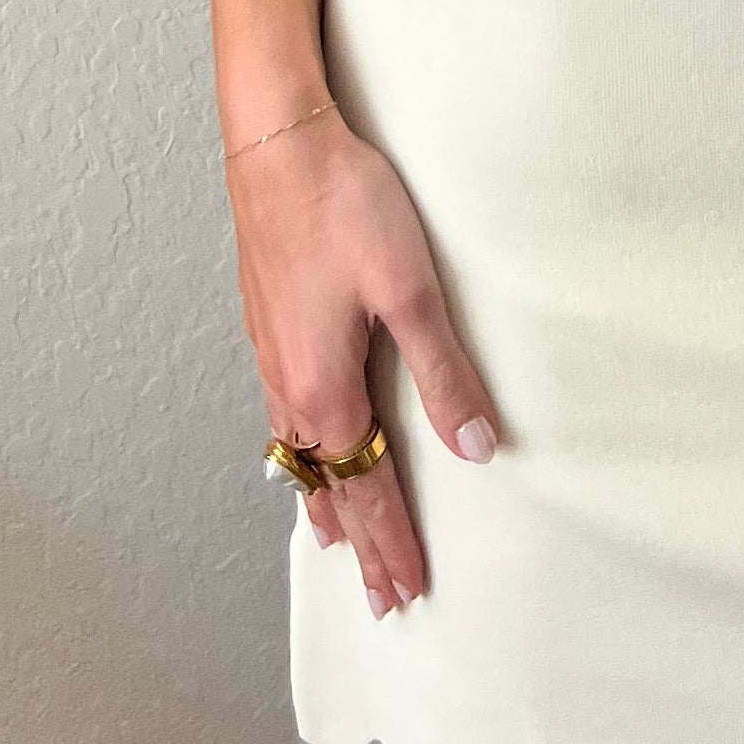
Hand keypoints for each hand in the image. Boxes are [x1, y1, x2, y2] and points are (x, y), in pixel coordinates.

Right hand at [223, 102, 498, 618]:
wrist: (275, 144)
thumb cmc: (344, 207)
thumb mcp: (410, 289)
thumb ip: (443, 371)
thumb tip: (476, 448)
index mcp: (327, 391)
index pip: (368, 490)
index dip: (393, 543)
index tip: (409, 592)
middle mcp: (291, 388)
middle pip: (329, 488)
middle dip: (360, 545)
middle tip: (380, 599)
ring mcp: (271, 358)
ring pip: (300, 457)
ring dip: (325, 505)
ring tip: (337, 544)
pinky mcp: (267, 328)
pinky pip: (284, 421)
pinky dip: (301, 459)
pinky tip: (304, 452)